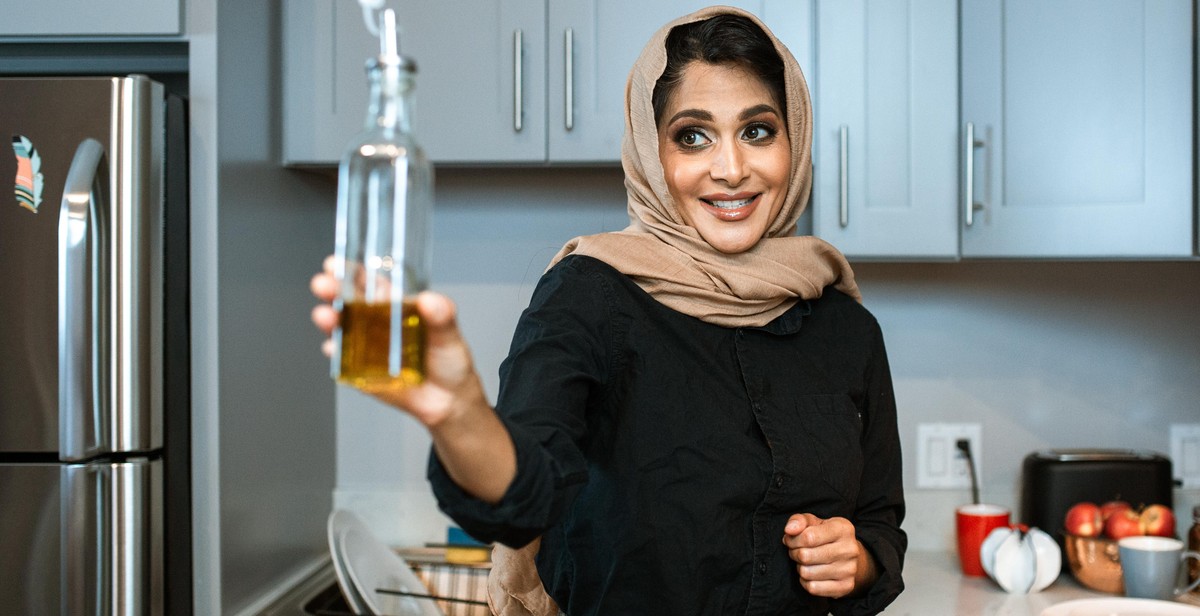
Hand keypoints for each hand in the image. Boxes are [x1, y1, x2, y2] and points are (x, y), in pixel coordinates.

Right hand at [309, 257, 513, 502]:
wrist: (449, 402)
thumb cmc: (450, 362)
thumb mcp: (451, 335)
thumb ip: (443, 316)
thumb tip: (431, 300)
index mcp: (396, 306)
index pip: (369, 282)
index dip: (351, 271)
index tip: (335, 264)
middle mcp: (376, 323)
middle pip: (348, 302)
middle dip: (332, 290)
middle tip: (323, 285)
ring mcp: (366, 347)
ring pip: (341, 329)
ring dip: (330, 321)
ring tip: (326, 317)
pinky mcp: (361, 372)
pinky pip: (343, 361)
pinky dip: (336, 354)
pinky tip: (333, 348)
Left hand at [781, 513, 876, 598]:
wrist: (848, 556)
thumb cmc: (825, 536)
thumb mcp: (813, 522)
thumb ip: (799, 521)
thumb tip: (789, 530)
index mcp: (842, 528)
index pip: (808, 537)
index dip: (793, 540)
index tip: (790, 540)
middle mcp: (850, 549)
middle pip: (806, 556)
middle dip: (795, 553)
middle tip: (797, 552)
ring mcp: (849, 569)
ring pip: (807, 573)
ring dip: (800, 568)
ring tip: (805, 562)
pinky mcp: (846, 586)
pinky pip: (813, 588)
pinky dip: (805, 582)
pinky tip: (811, 574)